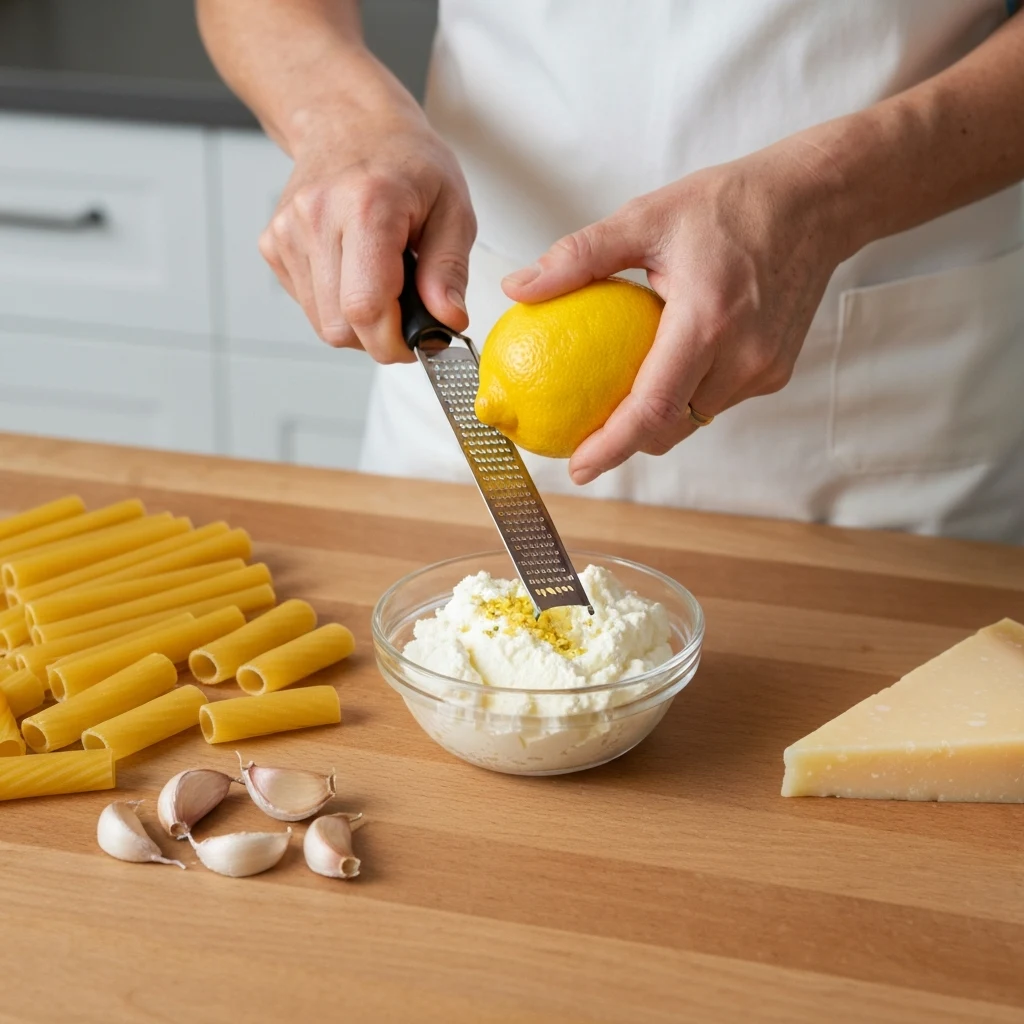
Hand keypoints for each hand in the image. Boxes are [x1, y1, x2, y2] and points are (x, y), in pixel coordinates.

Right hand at [260, 97, 475, 362]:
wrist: (348, 121)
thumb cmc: (405, 160)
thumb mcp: (452, 207)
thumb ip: (450, 269)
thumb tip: (449, 319)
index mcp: (366, 206)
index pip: (366, 307)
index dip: (395, 341)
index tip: (421, 341)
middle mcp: (316, 218)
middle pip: (340, 326)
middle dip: (380, 338)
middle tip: (408, 315)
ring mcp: (287, 232)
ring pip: (323, 324)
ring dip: (358, 323)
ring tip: (384, 284)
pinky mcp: (273, 244)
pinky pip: (309, 305)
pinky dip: (337, 305)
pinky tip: (355, 272)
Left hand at [502, 141, 849, 483]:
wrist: (815, 203)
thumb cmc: (731, 204)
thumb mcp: (646, 218)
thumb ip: (578, 257)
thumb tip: (518, 288)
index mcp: (707, 321)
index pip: (652, 407)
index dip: (611, 447)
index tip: (577, 468)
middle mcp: (742, 356)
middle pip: (671, 428)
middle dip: (626, 443)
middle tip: (583, 439)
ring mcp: (764, 370)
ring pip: (695, 419)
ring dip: (656, 419)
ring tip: (618, 403)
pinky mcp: (776, 372)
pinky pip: (718, 401)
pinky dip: (686, 397)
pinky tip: (663, 372)